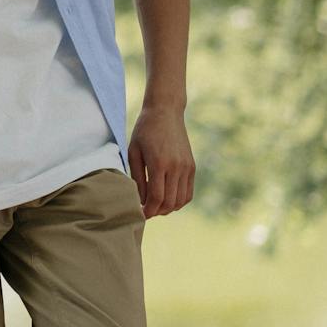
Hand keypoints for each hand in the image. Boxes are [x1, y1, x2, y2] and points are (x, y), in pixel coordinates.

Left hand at [128, 103, 194, 217]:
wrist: (165, 112)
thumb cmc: (144, 131)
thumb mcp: (134, 152)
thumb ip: (137, 177)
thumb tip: (140, 199)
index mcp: (159, 163)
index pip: (156, 198)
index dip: (148, 210)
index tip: (139, 214)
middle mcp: (176, 167)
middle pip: (169, 202)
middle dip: (156, 212)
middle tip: (145, 212)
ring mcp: (187, 168)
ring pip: (180, 200)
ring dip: (168, 209)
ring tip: (155, 207)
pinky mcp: (192, 167)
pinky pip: (188, 192)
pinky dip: (179, 201)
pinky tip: (167, 200)